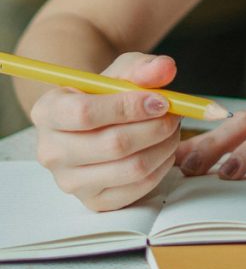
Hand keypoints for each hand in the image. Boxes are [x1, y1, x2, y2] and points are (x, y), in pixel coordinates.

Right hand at [31, 53, 180, 211]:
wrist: (98, 123)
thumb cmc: (108, 95)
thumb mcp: (122, 73)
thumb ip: (143, 68)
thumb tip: (165, 68)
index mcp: (48, 112)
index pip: (85, 113)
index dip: (130, 107)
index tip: (161, 100)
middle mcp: (51, 151)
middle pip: (113, 144)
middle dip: (156, 128)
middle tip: (175, 115)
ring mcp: (70, 181)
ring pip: (132, 168)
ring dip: (164, 146)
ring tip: (172, 130)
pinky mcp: (94, 201)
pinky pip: (139, 187)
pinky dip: (162, 166)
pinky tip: (164, 149)